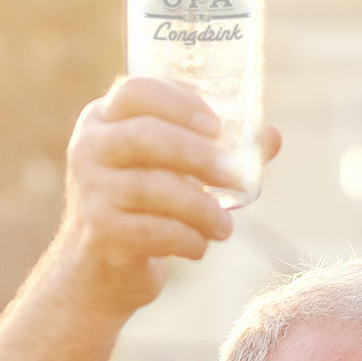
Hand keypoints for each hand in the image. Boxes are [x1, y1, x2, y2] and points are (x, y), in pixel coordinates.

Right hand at [53, 77, 282, 314]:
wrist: (102, 269)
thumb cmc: (145, 209)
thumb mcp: (172, 172)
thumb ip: (217, 151)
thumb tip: (271, 136)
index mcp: (104, 120)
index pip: (136, 91)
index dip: (180, 103)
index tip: (217, 126)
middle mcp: (90, 148)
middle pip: (149, 136)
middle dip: (202, 157)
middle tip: (237, 177)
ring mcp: (93, 190)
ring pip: (156, 187)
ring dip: (203, 208)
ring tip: (225, 227)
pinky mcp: (103, 233)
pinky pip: (157, 231)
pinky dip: (189, 240)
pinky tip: (200, 246)